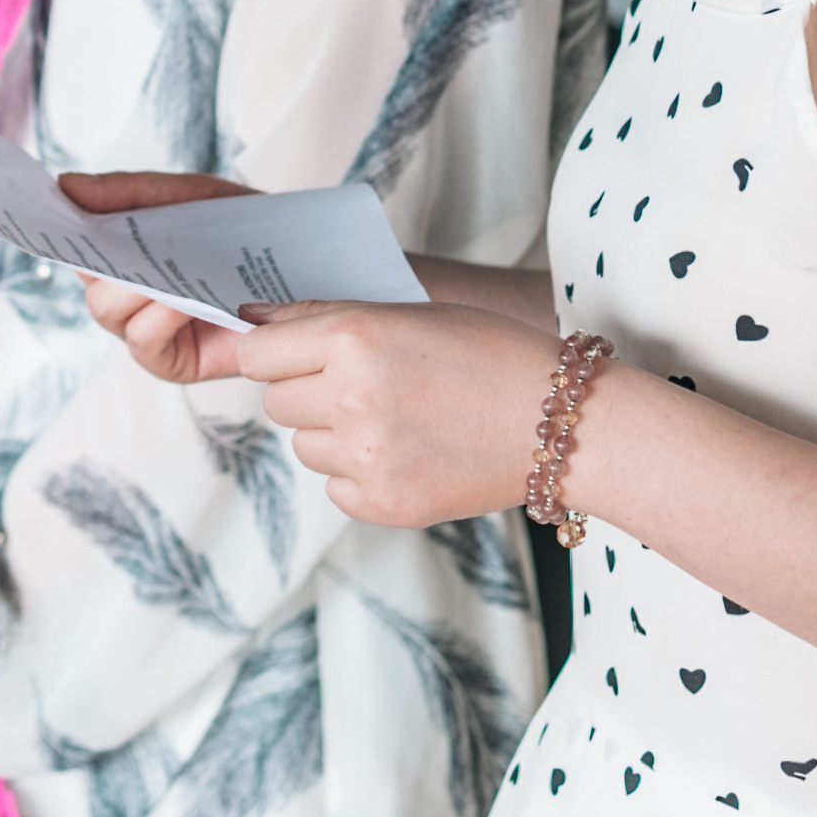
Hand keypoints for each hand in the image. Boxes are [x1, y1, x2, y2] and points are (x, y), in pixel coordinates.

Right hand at [63, 170, 258, 385]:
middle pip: (88, 282)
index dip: (62, 231)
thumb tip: (65, 185)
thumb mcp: (188, 196)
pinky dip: (158, 317)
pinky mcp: (173, 362)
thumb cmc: (246, 231)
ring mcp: (148, 332)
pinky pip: (143, 341)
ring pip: (107, 311)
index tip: (50, 209)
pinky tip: (184, 301)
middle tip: (129, 242)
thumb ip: (129, 191)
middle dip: (105, 260)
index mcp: (126, 256)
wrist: (310, 268)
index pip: (76, 245)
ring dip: (132, 287)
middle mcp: (129, 298)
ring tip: (167, 271)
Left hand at [227, 298, 560, 528]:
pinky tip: (409, 453)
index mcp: (354, 337)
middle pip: (275, 401)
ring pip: (303, 445)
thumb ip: (324, 317)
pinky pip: (334, 486)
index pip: (256, 353)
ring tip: (396, 419)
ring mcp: (367, 456)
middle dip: (305, 391)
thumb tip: (251, 320)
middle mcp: (351, 396)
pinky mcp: (384, 503)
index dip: (272, 352)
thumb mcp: (407, 313)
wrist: (565, 424)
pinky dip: (359, 474)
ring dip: (332, 433)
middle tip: (362, 385)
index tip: (290, 355)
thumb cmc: (492, 354)